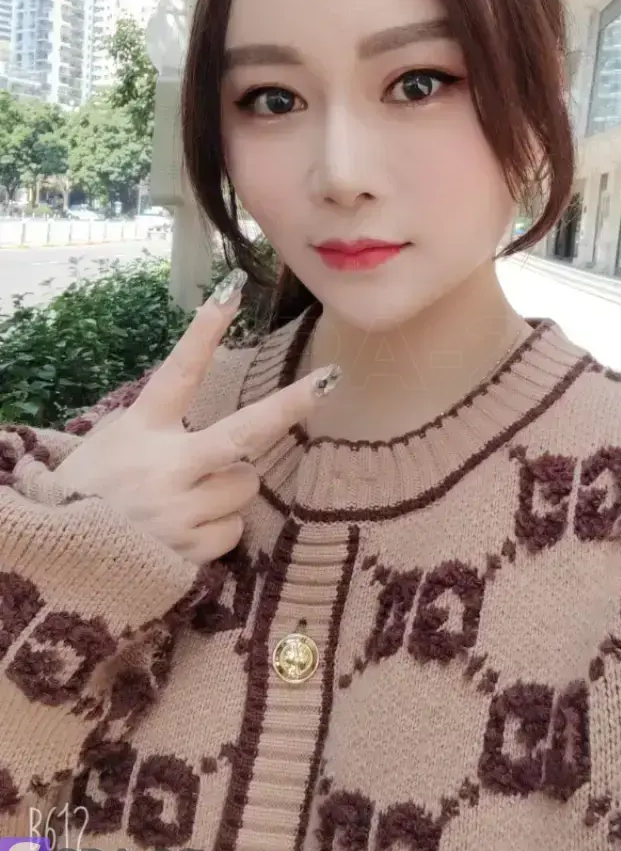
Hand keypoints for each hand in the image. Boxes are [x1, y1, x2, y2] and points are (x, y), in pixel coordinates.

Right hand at [52, 270, 339, 562]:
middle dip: (290, 405)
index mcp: (141, 428)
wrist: (61, 558)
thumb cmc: (90, 490)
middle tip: (328, 382)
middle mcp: (164, 466)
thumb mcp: (112, 441)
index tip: (233, 292)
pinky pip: (234, 527)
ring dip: (227, 488)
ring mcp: (180, 510)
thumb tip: (209, 410)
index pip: (179, 372)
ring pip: (245, 485)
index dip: (206, 331)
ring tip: (183, 500)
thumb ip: (158, 424)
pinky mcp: (191, 549)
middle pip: (243, 432)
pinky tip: (181, 531)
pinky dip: (217, 527)